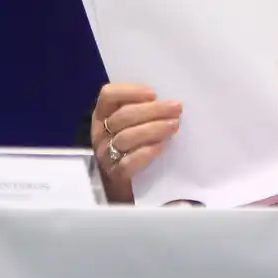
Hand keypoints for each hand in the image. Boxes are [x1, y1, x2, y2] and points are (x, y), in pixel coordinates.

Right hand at [91, 83, 181, 202]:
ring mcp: (106, 154)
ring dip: (153, 129)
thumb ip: (142, 110)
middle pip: (123, 116)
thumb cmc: (133, 145)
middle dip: (153, 110)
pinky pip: (127, 163)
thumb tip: (168, 100)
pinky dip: (144, 154)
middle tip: (176, 108)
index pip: (108, 94)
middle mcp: (100, 132)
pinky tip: (160, 147)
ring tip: (174, 125)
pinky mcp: (115, 175)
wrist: (126, 185)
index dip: (130, 91)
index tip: (153, 94)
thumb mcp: (131, 123)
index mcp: (103, 114)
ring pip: (126, 137)